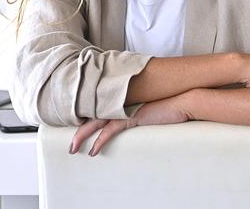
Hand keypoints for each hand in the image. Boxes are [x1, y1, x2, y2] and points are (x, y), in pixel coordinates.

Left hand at [70, 93, 191, 156]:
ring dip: (82, 137)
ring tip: (73, 148)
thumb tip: (126, 118)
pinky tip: (94, 150)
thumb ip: (132, 111)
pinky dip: (100, 140)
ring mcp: (123, 109)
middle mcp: (117, 103)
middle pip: (90, 116)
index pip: (95, 110)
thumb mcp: (144, 108)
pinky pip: (111, 130)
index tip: (72, 129)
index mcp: (118, 101)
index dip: (83, 119)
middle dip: (77, 130)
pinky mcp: (130, 117)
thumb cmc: (165, 104)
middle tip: (68, 143)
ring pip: (95, 123)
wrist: (181, 100)